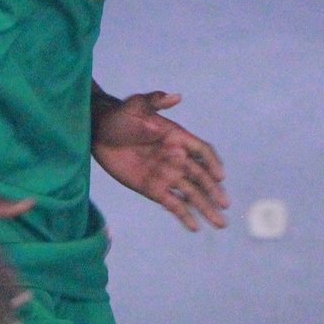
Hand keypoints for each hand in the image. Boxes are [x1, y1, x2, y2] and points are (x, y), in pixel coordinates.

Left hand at [93, 91, 228, 230]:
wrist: (97, 133)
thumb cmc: (119, 116)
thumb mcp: (136, 105)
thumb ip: (155, 100)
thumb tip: (175, 96)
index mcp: (177, 137)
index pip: (201, 150)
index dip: (212, 163)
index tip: (220, 176)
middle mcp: (176, 158)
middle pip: (201, 176)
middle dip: (214, 191)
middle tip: (225, 205)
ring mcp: (166, 175)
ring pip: (191, 193)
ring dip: (205, 207)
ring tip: (220, 223)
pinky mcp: (153, 189)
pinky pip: (172, 203)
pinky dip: (184, 215)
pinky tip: (195, 227)